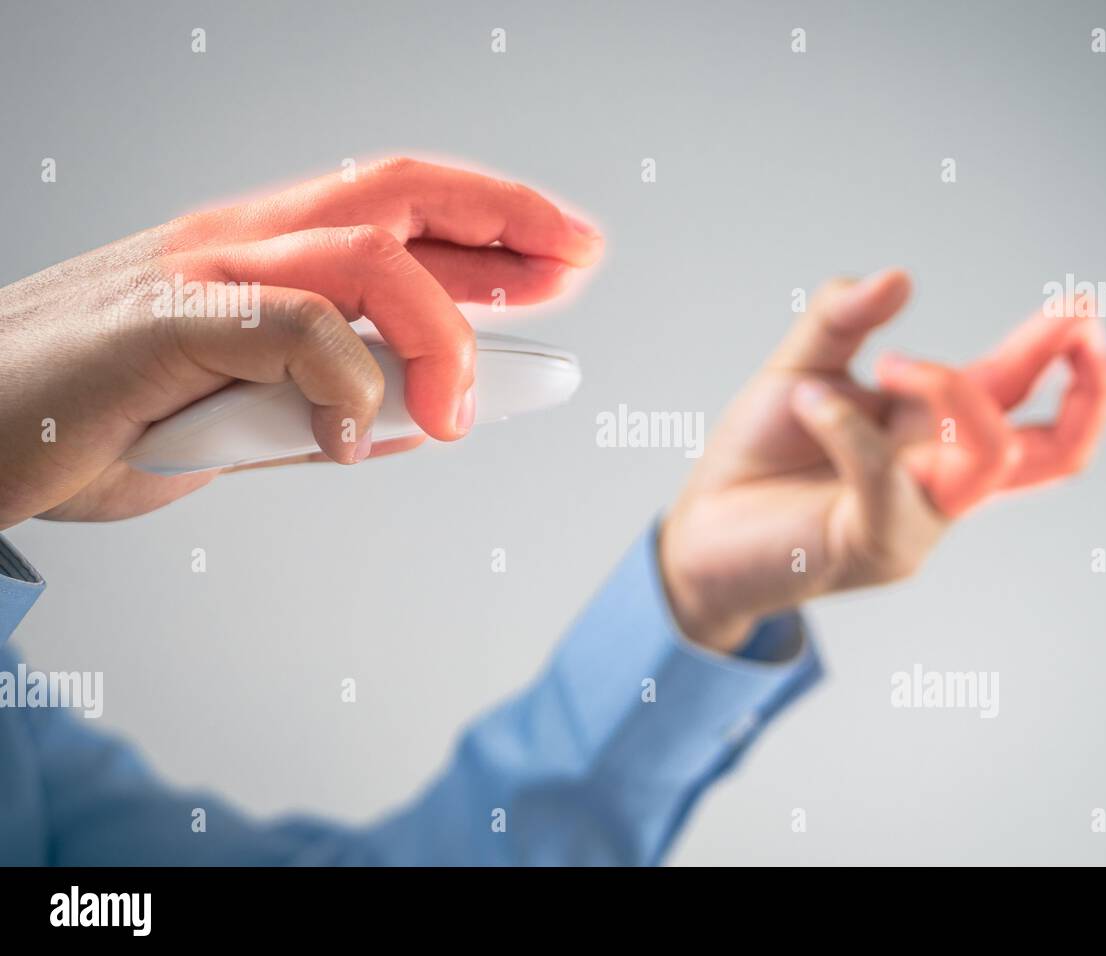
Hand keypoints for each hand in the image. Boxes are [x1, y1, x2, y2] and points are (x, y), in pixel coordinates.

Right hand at [0, 157, 602, 527]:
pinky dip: (344, 389)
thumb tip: (419, 417)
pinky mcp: (164, 321)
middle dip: (506, 219)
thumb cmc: (96, 416)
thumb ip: (327, 408)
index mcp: (265, 254)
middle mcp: (243, 242)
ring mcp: (203, 273)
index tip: (566, 253)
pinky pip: (293, 331)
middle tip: (579, 258)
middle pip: (401, 190)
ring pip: (365, 257)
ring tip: (458, 413)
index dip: (494, 222)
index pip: (401, 208)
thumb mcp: (242, 415)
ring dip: (440, 336)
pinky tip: (343, 443)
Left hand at [659, 270, 1105, 651]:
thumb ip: (843, 318)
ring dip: (949, 390)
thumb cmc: (759, 456)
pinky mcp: (874, 546)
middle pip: (1054, 452)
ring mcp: (916, 520)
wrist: (702, 529)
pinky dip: (850, 430)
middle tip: (1080, 325)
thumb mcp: (799, 368)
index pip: (1019, 394)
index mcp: (932, 433)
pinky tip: (806, 400)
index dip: (1061, 352)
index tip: (1082, 305)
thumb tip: (900, 276)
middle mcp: (939, 479)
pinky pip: (888, 481)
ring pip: (986, 459)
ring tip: (885, 363)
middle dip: (1087, 392)